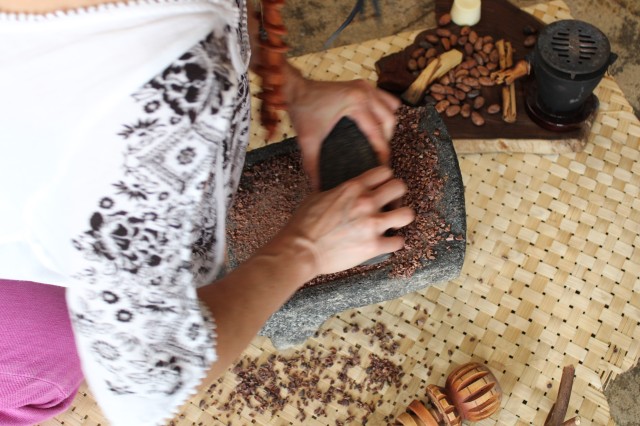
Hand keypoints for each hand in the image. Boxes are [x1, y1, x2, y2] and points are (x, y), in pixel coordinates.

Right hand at [263, 166, 414, 276]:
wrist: (300, 250)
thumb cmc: (303, 225)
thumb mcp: (318, 197)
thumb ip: (337, 191)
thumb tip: (341, 190)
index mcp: (353, 187)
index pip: (383, 171)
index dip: (384, 179)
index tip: (381, 186)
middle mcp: (366, 202)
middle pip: (400, 187)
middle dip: (397, 195)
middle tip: (390, 204)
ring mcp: (372, 225)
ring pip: (407, 214)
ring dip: (401, 218)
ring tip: (393, 223)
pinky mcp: (373, 247)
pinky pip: (398, 242)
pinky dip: (393, 243)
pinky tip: (386, 243)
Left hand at [283, 63, 400, 189]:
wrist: (294, 89)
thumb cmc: (302, 112)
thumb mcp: (308, 141)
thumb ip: (313, 167)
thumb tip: (318, 189)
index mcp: (356, 104)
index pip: (378, 133)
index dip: (383, 153)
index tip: (382, 167)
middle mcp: (364, 92)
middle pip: (389, 120)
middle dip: (386, 140)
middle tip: (377, 156)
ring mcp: (365, 86)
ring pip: (391, 108)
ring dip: (387, 125)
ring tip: (378, 140)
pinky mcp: (362, 84)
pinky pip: (385, 98)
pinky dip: (384, 111)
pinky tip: (376, 124)